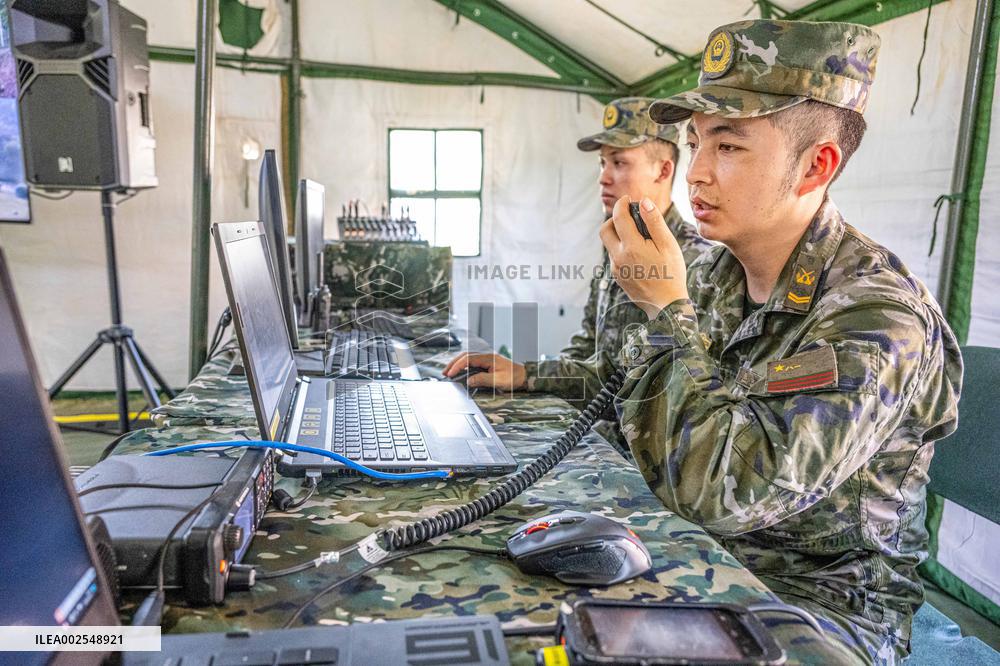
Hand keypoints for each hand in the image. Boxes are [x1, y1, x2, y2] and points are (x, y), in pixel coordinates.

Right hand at [443, 352, 526, 390]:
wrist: (524, 375)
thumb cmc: (513, 377)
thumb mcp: (498, 380)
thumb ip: (483, 379)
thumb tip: (469, 381)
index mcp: (488, 358)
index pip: (468, 359)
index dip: (457, 366)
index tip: (450, 374)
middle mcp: (486, 356)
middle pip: (465, 356)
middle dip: (453, 363)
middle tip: (445, 372)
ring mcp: (486, 359)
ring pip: (468, 358)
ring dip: (457, 364)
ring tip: (449, 372)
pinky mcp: (487, 363)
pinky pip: (472, 362)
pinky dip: (464, 365)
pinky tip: (460, 371)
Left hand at [599, 196, 688, 318]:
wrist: (667, 306)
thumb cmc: (671, 274)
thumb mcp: (668, 245)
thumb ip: (654, 222)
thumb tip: (644, 202)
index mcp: (631, 247)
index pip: (618, 217)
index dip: (622, 204)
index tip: (628, 199)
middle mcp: (618, 258)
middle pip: (604, 230)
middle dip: (614, 219)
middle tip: (629, 216)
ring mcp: (616, 269)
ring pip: (610, 245)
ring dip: (620, 235)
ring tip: (640, 236)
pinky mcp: (617, 278)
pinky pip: (615, 257)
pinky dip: (623, 249)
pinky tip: (640, 254)